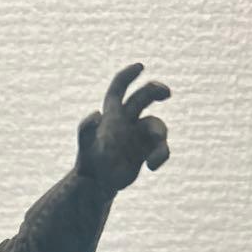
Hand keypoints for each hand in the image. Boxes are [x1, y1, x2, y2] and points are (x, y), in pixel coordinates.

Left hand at [76, 63, 169, 192]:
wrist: (97, 185)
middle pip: (144, 97)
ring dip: (159, 135)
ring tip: (154, 155)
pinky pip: (161, 148)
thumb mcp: (85, 149)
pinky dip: (161, 154)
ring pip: (157, 125)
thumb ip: (86, 131)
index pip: (119, 89)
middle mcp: (128, 121)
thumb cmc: (89, 164)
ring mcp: (139, 135)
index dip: (128, 76)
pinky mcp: (148, 150)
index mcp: (112, 115)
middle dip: (156, 90)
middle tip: (166, 93)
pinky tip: (152, 166)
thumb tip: (96, 114)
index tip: (140, 67)